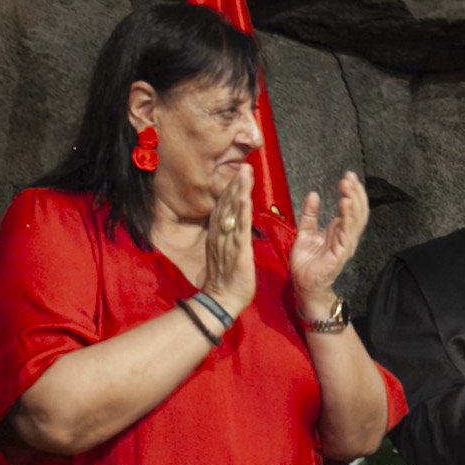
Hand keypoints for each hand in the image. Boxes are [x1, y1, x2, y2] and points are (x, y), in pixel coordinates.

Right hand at [202, 158, 257, 317]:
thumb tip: (233, 222)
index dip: (232, 189)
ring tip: (245, 173)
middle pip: (226, 204)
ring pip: (232, 212)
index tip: (240, 172)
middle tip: (245, 165)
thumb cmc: (227, 278)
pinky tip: (245, 199)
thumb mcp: (225, 252)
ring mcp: (227, 242)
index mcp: (218, 235)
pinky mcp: (237, 252)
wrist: (222, 300)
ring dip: (239, 191)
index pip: (224, 207)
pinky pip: (239, 230)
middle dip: (236, 183)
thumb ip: (228, 236)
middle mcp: (220, 234)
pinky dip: (242, 214)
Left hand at [287, 170, 367, 319]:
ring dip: (354, 201)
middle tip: (349, 177)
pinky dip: (348, 217)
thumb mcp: (305, 232)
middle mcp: (346, 236)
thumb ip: (310, 214)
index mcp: (339, 231)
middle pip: (358, 211)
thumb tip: (314, 194)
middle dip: (356, 192)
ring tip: (348, 186)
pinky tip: (345, 204)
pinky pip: (347, 232)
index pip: (351, 208)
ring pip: (356, 219)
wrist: (303, 284)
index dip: (352, 191)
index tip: (347, 176)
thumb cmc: (306, 262)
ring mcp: (346, 245)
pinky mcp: (341, 253)